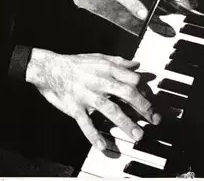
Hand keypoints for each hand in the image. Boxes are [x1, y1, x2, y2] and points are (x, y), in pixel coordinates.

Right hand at [26, 49, 159, 150]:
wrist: (50, 68)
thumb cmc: (76, 64)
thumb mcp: (98, 57)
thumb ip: (118, 61)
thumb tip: (136, 64)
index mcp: (106, 68)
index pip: (131, 78)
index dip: (143, 89)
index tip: (150, 99)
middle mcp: (98, 81)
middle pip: (125, 93)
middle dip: (142, 106)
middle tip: (153, 119)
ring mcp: (87, 95)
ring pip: (110, 109)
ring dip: (125, 122)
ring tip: (138, 135)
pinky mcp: (75, 107)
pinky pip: (86, 123)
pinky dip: (94, 135)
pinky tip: (103, 145)